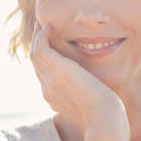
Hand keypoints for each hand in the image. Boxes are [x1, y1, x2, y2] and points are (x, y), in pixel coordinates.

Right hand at [30, 21, 127, 135]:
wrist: (104, 117)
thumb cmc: (105, 114)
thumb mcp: (93, 103)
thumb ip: (88, 96)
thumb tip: (96, 92)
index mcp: (55, 98)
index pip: (44, 75)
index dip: (46, 60)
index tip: (50, 46)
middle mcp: (48, 90)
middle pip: (36, 64)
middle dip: (37, 45)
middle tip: (41, 28)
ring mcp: (49, 81)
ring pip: (35, 54)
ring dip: (37, 37)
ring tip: (42, 23)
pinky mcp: (56, 70)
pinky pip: (40, 48)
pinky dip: (42, 36)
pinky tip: (50, 26)